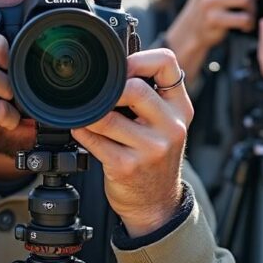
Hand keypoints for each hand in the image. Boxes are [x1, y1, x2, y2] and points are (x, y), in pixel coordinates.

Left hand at [73, 49, 192, 236]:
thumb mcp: (165, 124)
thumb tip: (115, 68)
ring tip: (88, 115)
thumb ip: (151, 96)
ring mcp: (150, 149)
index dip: (139, 58)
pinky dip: (81, 131)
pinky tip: (83, 132)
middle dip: (110, 89)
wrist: (156, 204)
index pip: (167, 63)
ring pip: (107, 115)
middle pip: (134, 88)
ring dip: (89, 112)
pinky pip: (93, 139)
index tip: (122, 68)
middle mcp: (171, 127)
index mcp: (181, 108)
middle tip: (100, 96)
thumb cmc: (154, 158)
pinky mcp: (126, 166)